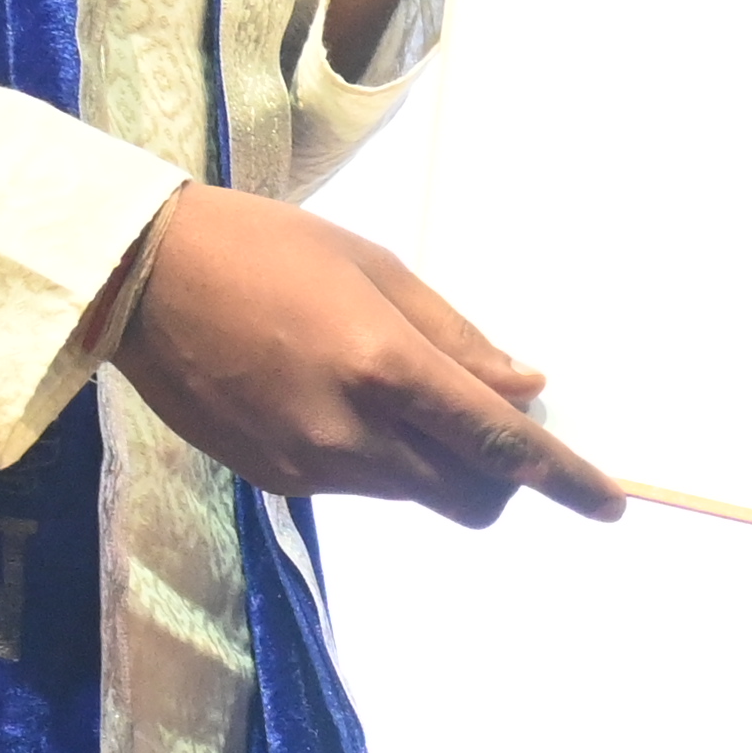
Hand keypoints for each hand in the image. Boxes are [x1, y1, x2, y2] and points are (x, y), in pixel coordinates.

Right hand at [106, 182, 625, 527]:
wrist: (142, 277)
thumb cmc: (267, 248)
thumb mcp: (375, 269)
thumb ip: (455, 339)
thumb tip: (525, 389)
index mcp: (385, 367)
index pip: (499, 444)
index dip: (563, 479)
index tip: (609, 504)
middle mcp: (352, 433)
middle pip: (468, 494)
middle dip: (501, 475)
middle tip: (490, 420)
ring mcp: (309, 467)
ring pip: (414, 493)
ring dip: (437, 461)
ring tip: (393, 386)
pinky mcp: (275, 482)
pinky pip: (358, 484)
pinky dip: (380, 456)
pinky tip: (335, 395)